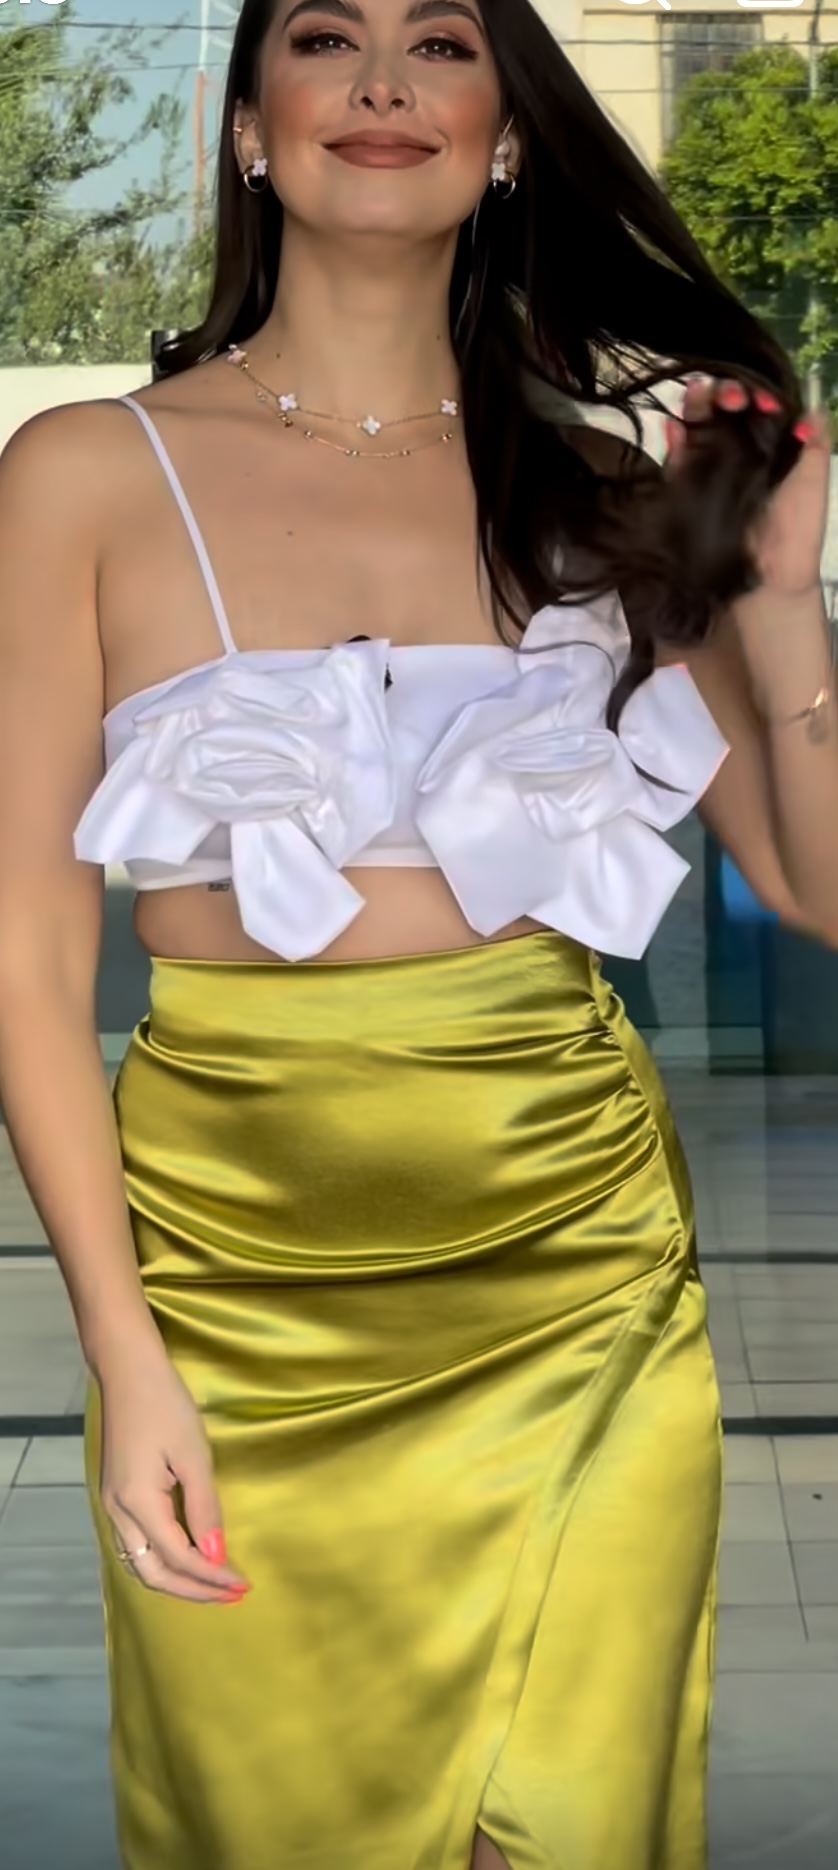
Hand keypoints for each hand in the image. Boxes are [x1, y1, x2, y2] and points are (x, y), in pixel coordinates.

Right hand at [99, 1348, 250, 1604]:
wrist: (128, 1371)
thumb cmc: (165, 1405)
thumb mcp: (194, 1455)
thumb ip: (205, 1508)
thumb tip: (216, 1555)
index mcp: (137, 1504)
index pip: (179, 1558)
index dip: (212, 1576)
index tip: (243, 1584)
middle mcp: (117, 1513)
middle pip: (153, 1574)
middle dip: (193, 1590)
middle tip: (232, 1595)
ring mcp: (111, 1506)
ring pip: (140, 1564)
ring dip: (177, 1579)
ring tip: (213, 1584)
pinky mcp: (114, 1496)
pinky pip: (136, 1545)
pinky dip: (163, 1561)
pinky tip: (188, 1557)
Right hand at [664, 377, 831, 601]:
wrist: (769, 578)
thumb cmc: (796, 530)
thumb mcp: (814, 478)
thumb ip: (816, 440)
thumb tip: (813, 407)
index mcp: (768, 448)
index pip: (757, 407)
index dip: (759, 395)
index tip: (767, 403)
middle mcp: (737, 453)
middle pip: (723, 408)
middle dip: (727, 391)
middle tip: (736, 399)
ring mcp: (708, 468)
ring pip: (696, 423)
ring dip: (700, 403)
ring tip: (708, 396)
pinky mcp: (684, 487)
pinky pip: (673, 457)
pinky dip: (672, 436)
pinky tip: (678, 425)